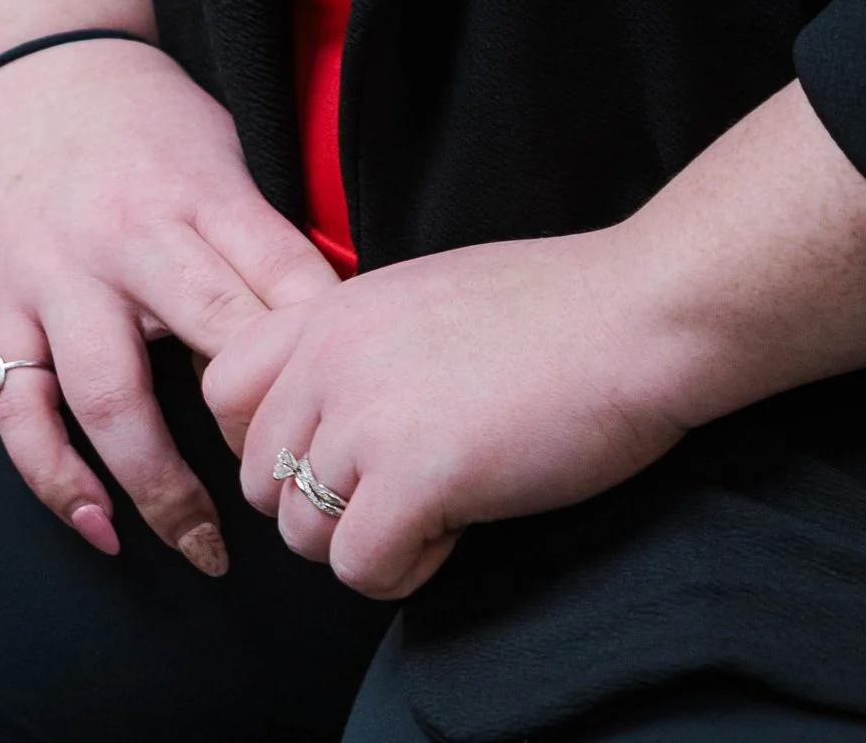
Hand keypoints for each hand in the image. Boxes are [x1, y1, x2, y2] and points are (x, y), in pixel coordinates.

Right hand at [0, 0, 336, 575]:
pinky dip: (55, 476)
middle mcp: (129, 238)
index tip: (360, 407)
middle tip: (300, 498)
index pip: (280, 275)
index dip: (323, 346)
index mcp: (201, 191)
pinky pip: (20, 410)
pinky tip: (100, 526)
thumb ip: (265, 227)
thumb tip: (346, 307)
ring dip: (159, 483)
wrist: (36, 63)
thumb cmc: (148, 116)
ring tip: (206, 547)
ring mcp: (58, 278)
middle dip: (257, 424)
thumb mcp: (224, 147)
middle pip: (207, 337)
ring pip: (108, 394)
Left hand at [203, 81, 865, 599]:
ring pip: (302, 535)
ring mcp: (368, 415)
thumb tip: (338, 419)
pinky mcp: (413, 476)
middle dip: (325, 506)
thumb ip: (366, 346)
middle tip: (406, 490)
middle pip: (261, 480)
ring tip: (445, 503)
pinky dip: (407, 570)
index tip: (339, 455)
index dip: (271, 441)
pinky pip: (359, 568)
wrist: (641, 315)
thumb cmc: (562, 309)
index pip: (224, 390)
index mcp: (337, 308)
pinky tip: (462, 527)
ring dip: (369, 539)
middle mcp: (333, 356)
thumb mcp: (431, 296)